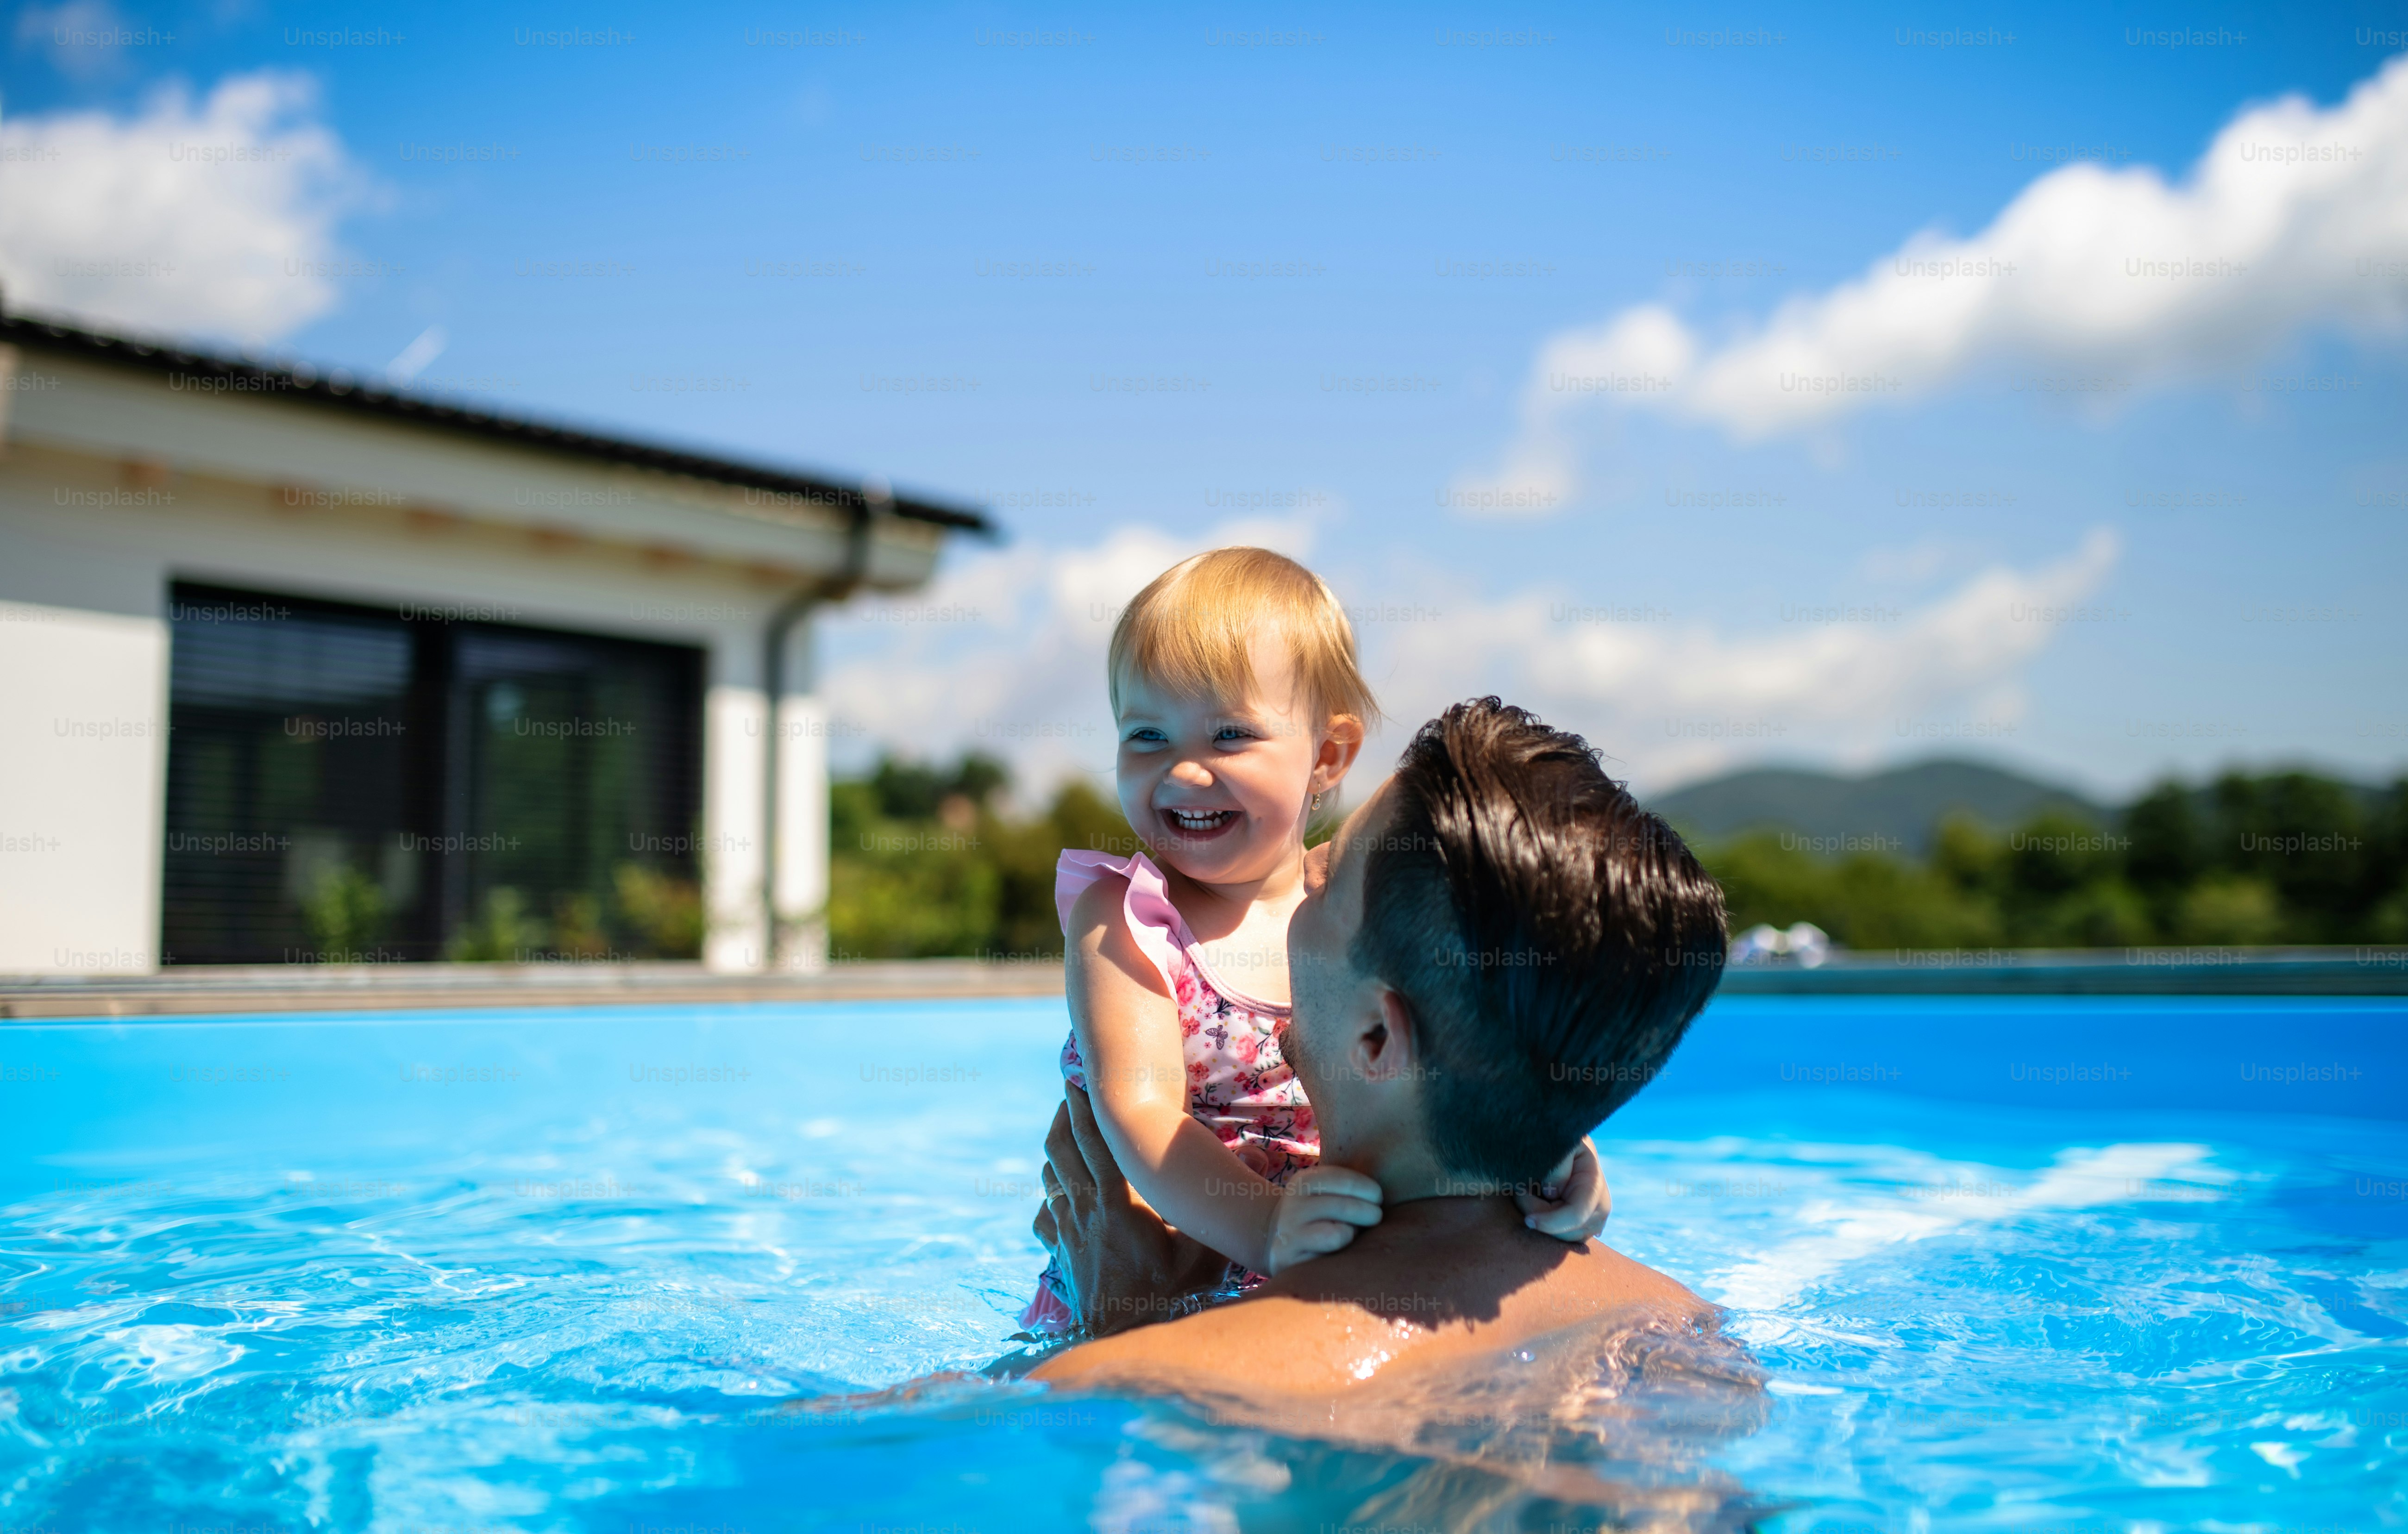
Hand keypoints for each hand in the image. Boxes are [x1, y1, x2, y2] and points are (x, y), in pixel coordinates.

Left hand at [1033, 1085, 1230, 1337]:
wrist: (1126, 1342)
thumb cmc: (1170, 1298)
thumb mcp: (1206, 1251)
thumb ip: (1225, 1205)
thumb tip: (1261, 1155)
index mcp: (1117, 1201)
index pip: (1094, 1140)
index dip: (1084, 1105)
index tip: (1079, 1076)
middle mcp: (1085, 1210)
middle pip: (1062, 1149)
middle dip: (1064, 1117)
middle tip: (1070, 1092)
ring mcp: (1069, 1233)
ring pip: (1051, 1178)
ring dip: (1056, 1151)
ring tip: (1065, 1133)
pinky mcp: (1062, 1255)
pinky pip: (1047, 1216)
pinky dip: (1050, 1197)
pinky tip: (1058, 1196)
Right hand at [1265, 1164, 1383, 1273]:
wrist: (1278, 1240)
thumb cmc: (1317, 1215)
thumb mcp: (1325, 1192)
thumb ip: (1348, 1189)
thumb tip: (1382, 1198)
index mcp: (1304, 1181)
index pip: (1345, 1180)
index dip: (1370, 1190)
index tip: (1377, 1199)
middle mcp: (1293, 1204)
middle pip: (1345, 1207)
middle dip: (1370, 1213)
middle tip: (1374, 1218)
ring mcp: (1290, 1233)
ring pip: (1339, 1234)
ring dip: (1353, 1235)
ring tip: (1351, 1234)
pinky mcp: (1290, 1260)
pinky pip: (1329, 1259)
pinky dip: (1341, 1255)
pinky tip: (1339, 1252)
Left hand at [1518, 1135, 1609, 1242]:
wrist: (1562, 1150)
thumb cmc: (1558, 1143)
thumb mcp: (1561, 1144)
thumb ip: (1557, 1166)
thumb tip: (1553, 1193)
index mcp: (1595, 1185)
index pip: (1576, 1215)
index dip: (1550, 1222)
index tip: (1527, 1220)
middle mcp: (1599, 1209)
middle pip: (1565, 1232)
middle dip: (1539, 1216)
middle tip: (1522, 1190)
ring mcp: (1592, 1223)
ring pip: (1560, 1240)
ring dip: (1540, 1220)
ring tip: (1531, 1193)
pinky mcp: (1580, 1231)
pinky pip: (1558, 1241)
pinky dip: (1545, 1227)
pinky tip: (1540, 1206)